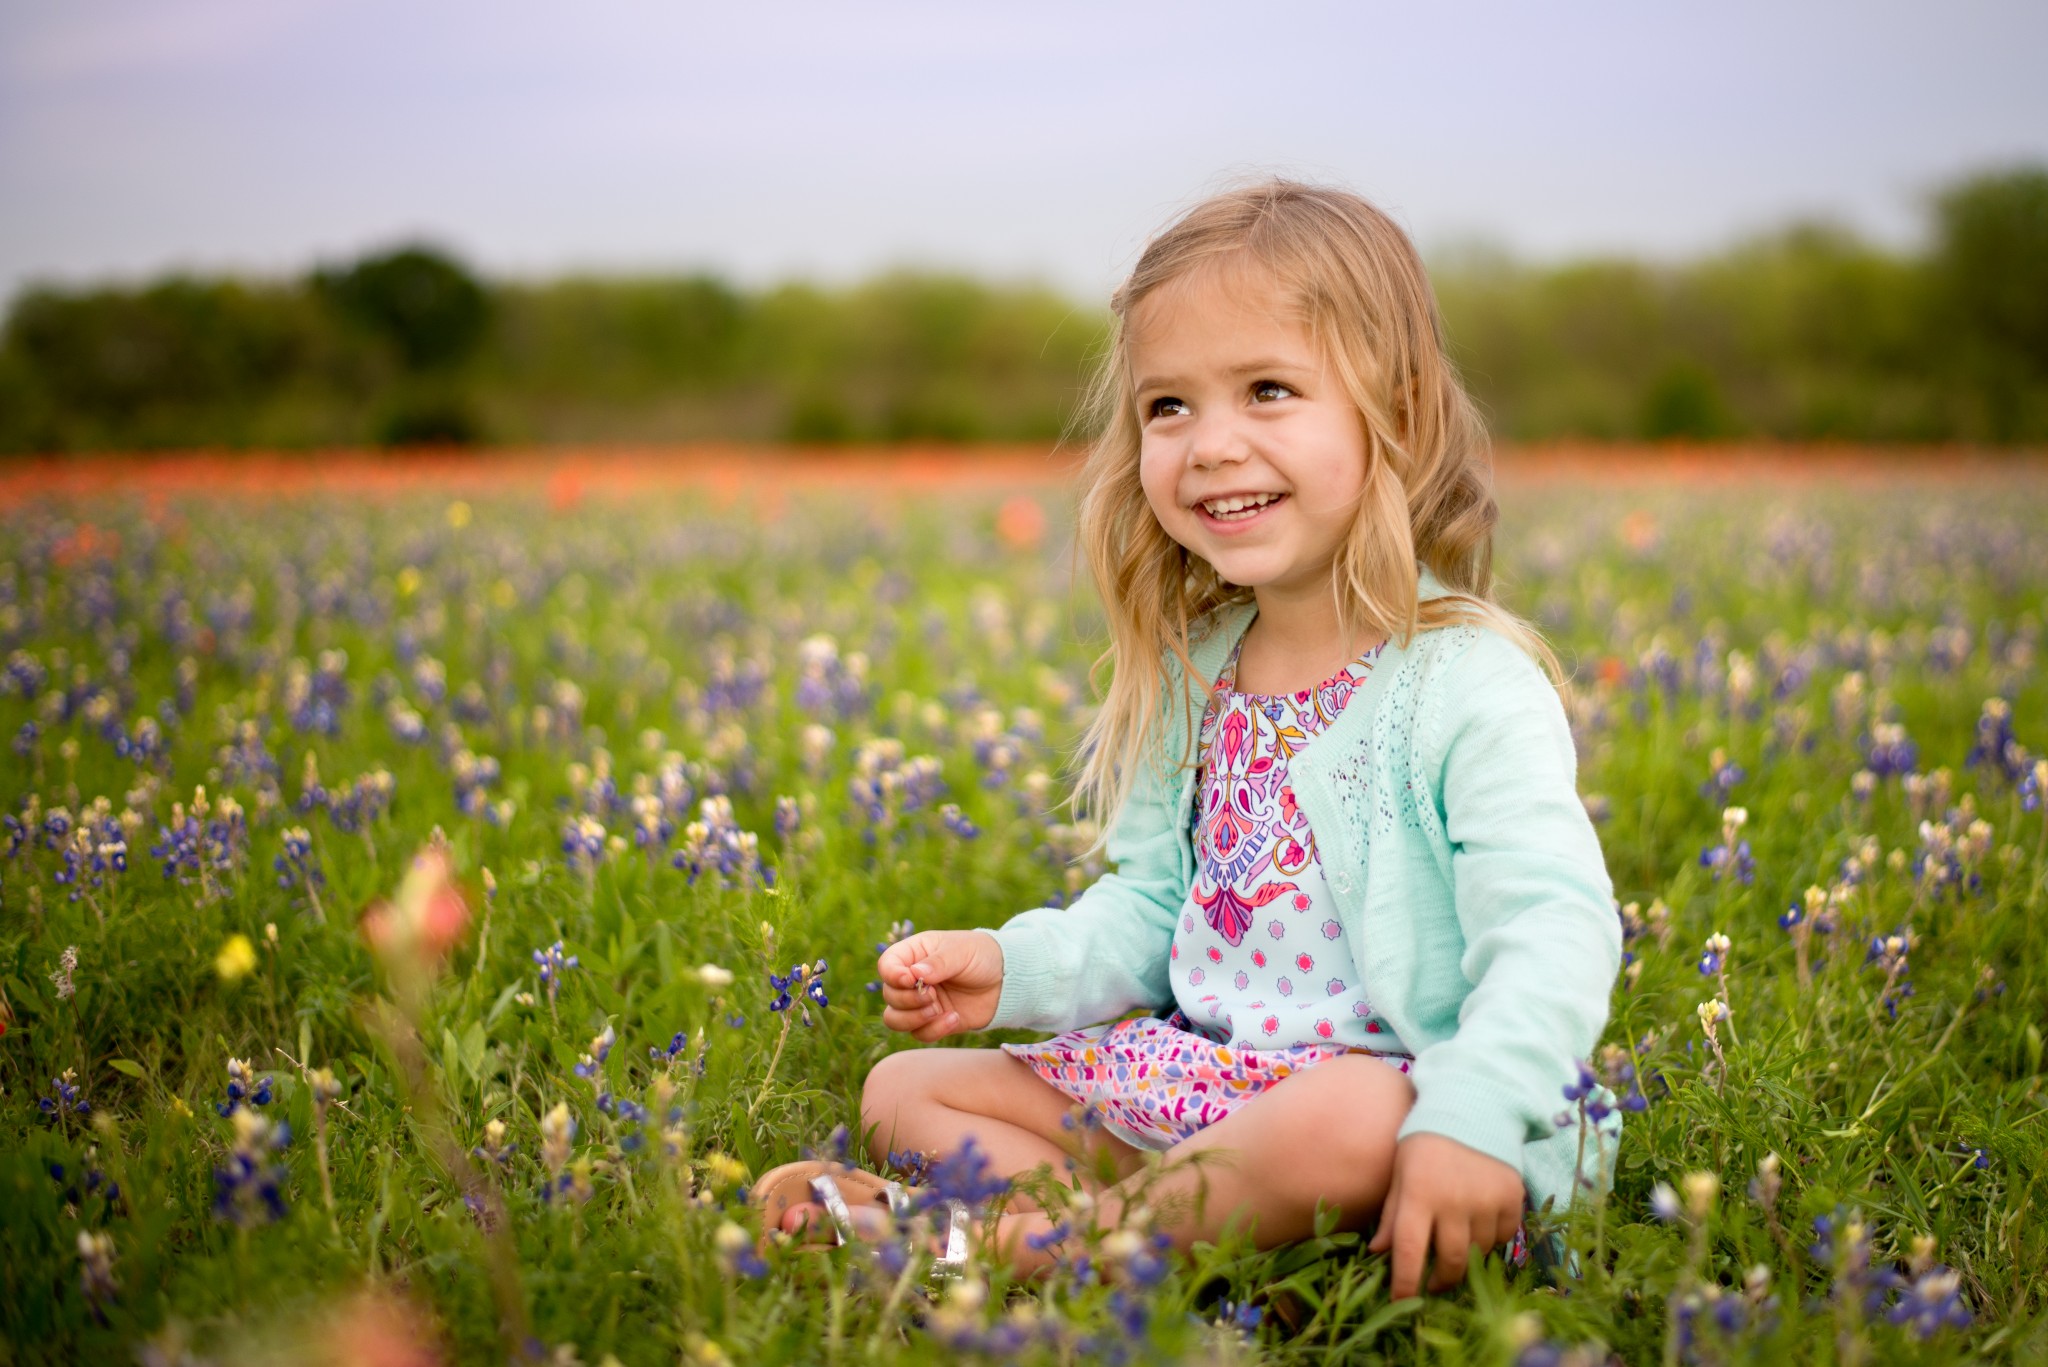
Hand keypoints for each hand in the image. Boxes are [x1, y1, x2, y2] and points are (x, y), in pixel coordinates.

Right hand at [875, 930, 1004, 1040]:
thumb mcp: (962, 951)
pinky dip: (934, 1030)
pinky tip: (955, 1018)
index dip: (892, 975)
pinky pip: (919, 1034)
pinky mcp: (934, 1021)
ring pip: (895, 1019)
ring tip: (938, 1010)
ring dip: (913, 1019)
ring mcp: (921, 1002)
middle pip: (889, 995)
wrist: (1006, 980)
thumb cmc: (982, 956)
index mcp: (915, 954)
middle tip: (933, 995)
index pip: (887, 965)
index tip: (910, 980)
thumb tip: (914, 974)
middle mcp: (912, 979)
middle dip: (908, 999)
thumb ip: (938, 962)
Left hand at [1367, 1133, 1524, 1297]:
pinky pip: (1504, 1236)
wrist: (1472, 1107)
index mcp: (1419, 1194)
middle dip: (1440, 1281)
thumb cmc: (1425, 1142)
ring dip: (1465, 1257)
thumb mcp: (1399, 1172)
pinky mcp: (1513, 1198)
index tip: (1400, 1302)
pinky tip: (1479, 1225)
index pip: (1410, 1252)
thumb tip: (1377, 1252)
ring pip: (1478, 1252)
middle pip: (1451, 1262)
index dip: (1405, 1284)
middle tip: (1432, 1285)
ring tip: (1454, 1245)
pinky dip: (1491, 1238)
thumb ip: (1391, 1213)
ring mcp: (1488, 1200)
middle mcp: (1455, 1201)